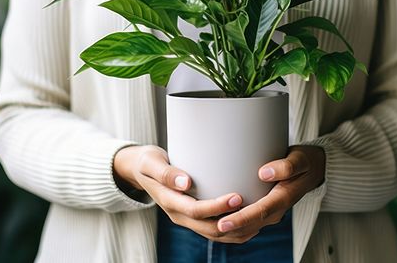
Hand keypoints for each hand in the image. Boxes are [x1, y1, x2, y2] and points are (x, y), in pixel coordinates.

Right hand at [113, 145, 242, 240]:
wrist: (139, 171)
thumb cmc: (148, 161)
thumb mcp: (151, 162)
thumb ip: (166, 173)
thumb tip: (186, 182)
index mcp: (169, 202)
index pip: (196, 211)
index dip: (218, 206)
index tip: (237, 196)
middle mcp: (178, 215)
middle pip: (209, 228)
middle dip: (233, 221)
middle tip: (255, 207)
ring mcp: (185, 219)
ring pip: (215, 234)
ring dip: (236, 230)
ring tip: (257, 218)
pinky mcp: (193, 218)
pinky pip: (214, 230)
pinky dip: (233, 230)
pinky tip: (249, 221)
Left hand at [214, 145, 325, 242]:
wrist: (311, 171)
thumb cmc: (303, 163)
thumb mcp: (300, 159)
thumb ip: (286, 166)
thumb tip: (264, 173)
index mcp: (284, 198)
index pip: (260, 212)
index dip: (241, 218)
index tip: (223, 222)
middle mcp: (276, 210)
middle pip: (251, 224)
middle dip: (230, 227)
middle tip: (208, 227)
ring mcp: (270, 213)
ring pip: (248, 228)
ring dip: (230, 230)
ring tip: (207, 226)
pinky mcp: (264, 211)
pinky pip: (248, 223)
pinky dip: (234, 225)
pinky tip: (216, 220)